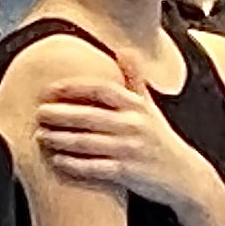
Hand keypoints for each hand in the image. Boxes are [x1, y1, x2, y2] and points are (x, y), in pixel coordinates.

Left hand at [31, 79, 220, 214]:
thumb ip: (133, 80)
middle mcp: (134, 125)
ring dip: (61, 139)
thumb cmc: (159, 138)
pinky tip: (56, 161)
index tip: (49, 90)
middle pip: (91, 115)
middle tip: (39, 113)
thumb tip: (124, 50)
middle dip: (62, 114)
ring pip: (89, 142)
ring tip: (40, 136)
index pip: (102, 90)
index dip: (74, 88)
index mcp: (136, 106)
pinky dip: (74, 164)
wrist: (185, 175)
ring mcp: (131, 149)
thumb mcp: (149, 107)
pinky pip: (95, 168)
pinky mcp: (128, 173)